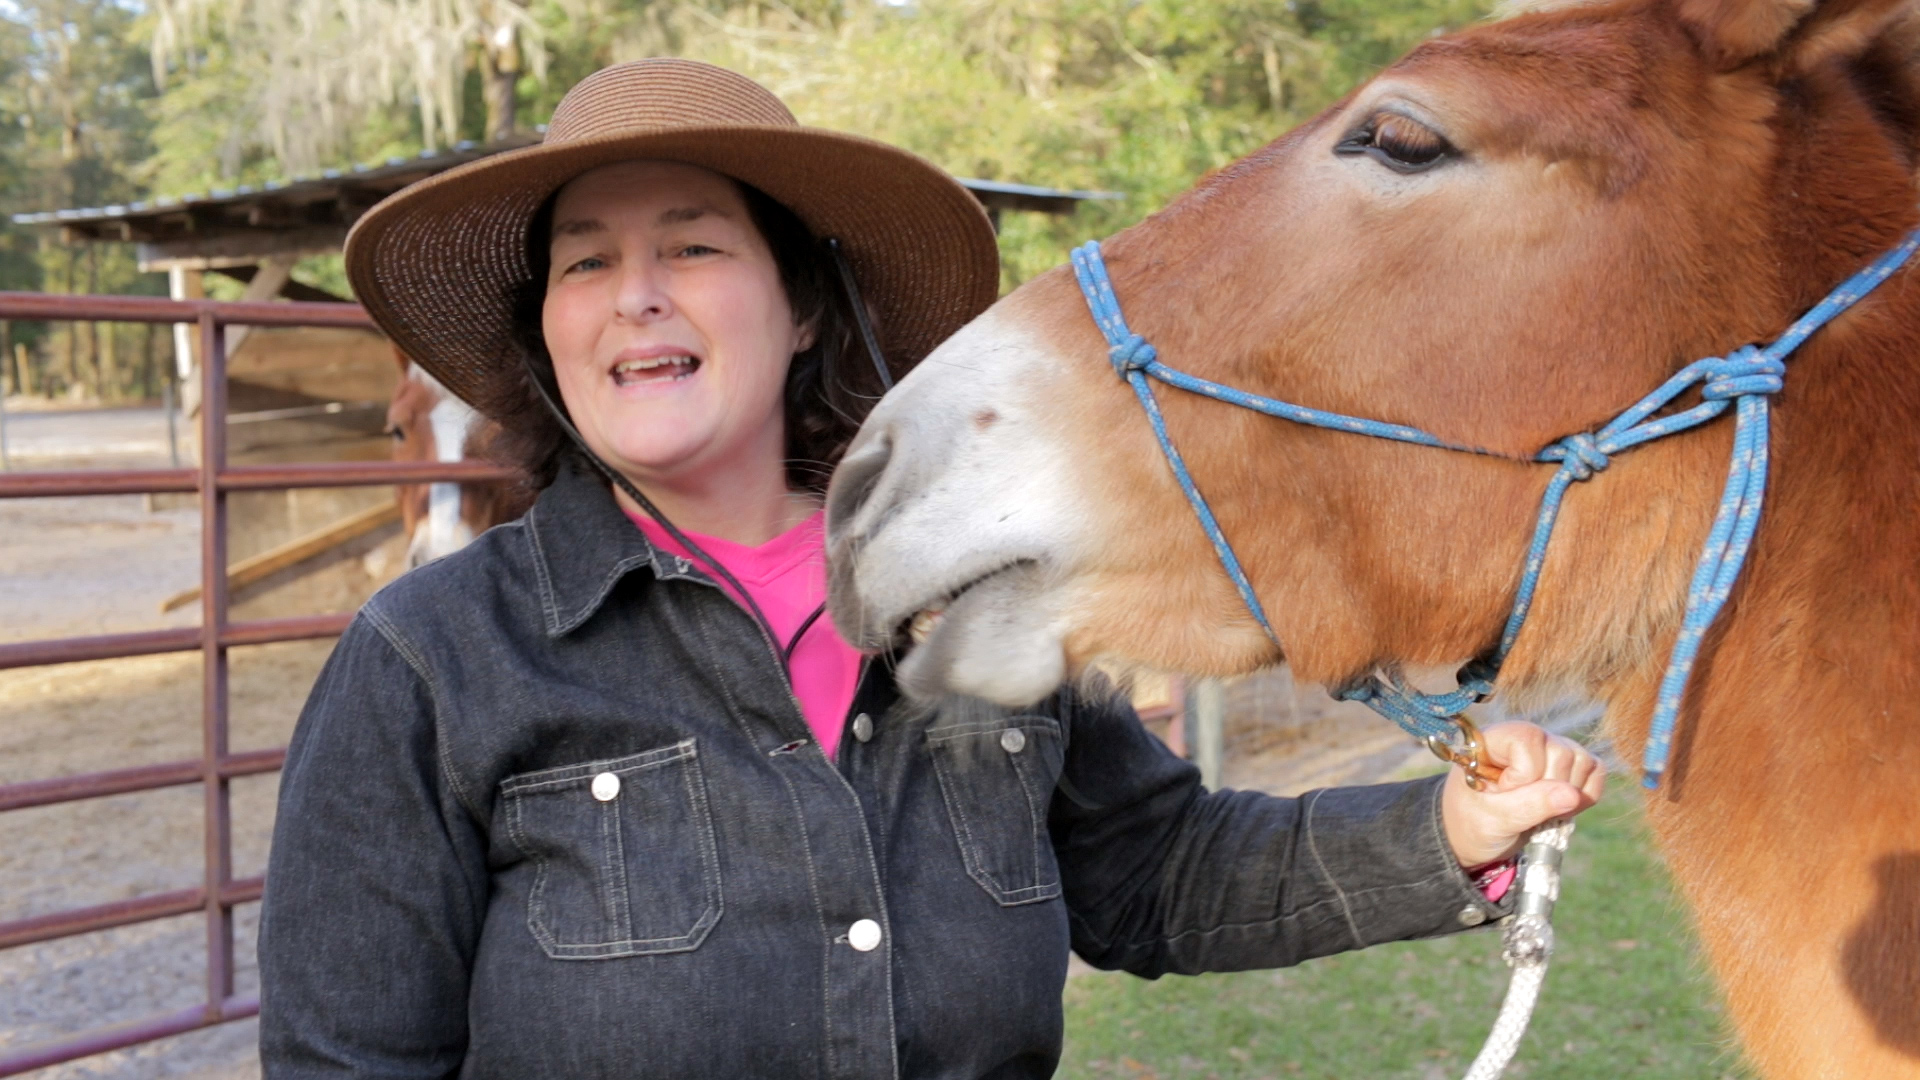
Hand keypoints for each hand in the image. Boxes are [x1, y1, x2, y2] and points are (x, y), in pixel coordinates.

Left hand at [1439, 721, 1603, 867]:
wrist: (1477, 836)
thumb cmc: (1473, 822)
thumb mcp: (1493, 819)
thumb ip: (1530, 805)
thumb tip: (1572, 795)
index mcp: (1495, 738)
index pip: (1528, 740)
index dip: (1524, 775)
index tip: (1503, 794)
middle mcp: (1527, 736)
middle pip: (1561, 752)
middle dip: (1548, 790)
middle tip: (1523, 808)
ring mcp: (1552, 748)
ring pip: (1583, 761)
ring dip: (1568, 797)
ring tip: (1539, 810)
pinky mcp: (1571, 765)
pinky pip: (1597, 772)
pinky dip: (1585, 797)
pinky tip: (1560, 808)